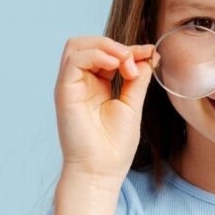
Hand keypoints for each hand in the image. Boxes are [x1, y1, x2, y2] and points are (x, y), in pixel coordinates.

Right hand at [53, 35, 155, 184]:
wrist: (100, 170)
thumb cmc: (114, 146)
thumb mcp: (132, 105)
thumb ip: (137, 79)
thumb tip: (148, 55)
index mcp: (96, 85)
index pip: (107, 53)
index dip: (129, 49)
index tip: (151, 53)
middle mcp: (80, 82)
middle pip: (88, 43)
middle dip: (115, 45)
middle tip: (136, 59)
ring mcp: (70, 85)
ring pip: (77, 45)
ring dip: (106, 46)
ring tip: (126, 61)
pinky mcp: (64, 90)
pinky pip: (74, 58)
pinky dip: (97, 54)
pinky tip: (116, 66)